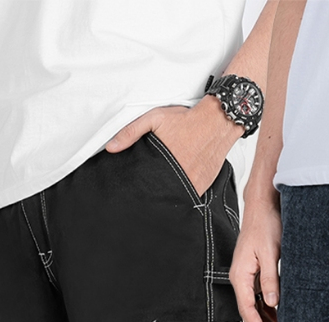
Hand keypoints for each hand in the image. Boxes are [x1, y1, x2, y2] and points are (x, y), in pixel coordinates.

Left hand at [106, 97, 241, 195]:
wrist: (218, 122)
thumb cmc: (187, 119)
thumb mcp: (154, 119)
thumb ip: (130, 132)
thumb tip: (111, 147)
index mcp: (166, 163)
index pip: (148, 184)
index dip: (142, 187)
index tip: (139, 186)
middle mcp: (182, 176)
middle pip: (163, 192)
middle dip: (156, 190)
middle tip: (152, 184)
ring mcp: (195, 182)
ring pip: (178, 196)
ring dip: (171, 192)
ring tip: (166, 183)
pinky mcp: (205, 184)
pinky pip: (192, 195)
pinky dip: (186, 191)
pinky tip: (181, 181)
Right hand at [230, 183, 281, 321]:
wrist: (264, 205)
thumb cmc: (266, 224)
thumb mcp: (271, 253)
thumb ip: (270, 279)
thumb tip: (272, 303)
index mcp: (240, 275)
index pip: (248, 310)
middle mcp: (241, 278)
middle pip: (251, 313)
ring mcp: (248, 276)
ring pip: (257, 307)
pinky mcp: (256, 273)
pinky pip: (261, 297)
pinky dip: (271, 310)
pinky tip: (282, 319)